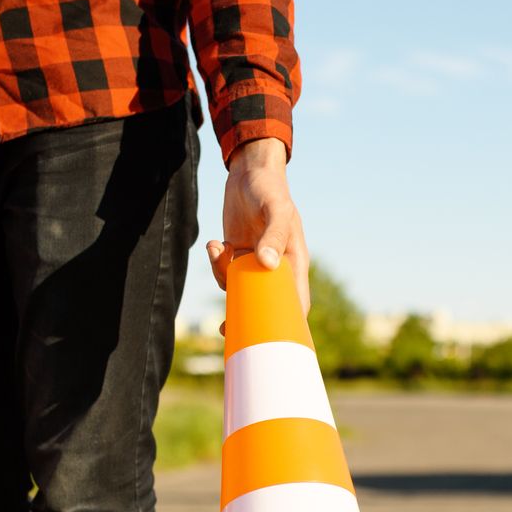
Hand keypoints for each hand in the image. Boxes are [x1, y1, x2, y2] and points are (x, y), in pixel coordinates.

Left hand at [207, 137, 309, 313]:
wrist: (250, 171)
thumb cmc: (270, 189)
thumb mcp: (275, 209)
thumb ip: (274, 235)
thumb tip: (267, 265)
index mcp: (293, 263)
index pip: (295, 303)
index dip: (286, 324)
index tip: (268, 340)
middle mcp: (275, 267)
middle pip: (264, 304)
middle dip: (246, 317)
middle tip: (224, 329)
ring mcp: (255, 262)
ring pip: (239, 288)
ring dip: (222, 277)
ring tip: (217, 250)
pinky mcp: (238, 254)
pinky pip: (226, 272)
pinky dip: (216, 262)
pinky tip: (215, 242)